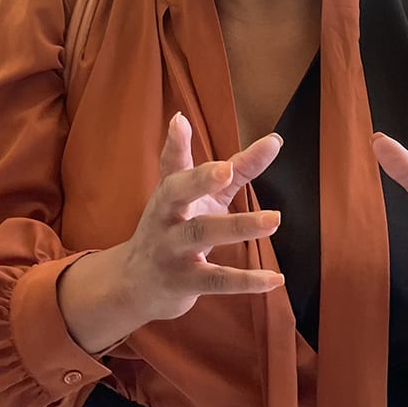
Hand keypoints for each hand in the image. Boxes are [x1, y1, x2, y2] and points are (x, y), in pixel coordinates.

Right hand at [114, 113, 285, 322]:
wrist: (132, 285)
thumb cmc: (174, 229)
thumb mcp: (201, 199)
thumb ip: (238, 170)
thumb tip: (274, 140)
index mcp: (169, 192)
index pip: (172, 163)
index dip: (176, 143)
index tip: (180, 121)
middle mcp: (165, 216)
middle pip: (178, 192)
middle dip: (200, 180)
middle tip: (226, 170)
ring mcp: (171, 249)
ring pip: (202, 234)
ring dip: (238, 226)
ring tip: (274, 220)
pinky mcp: (182, 282)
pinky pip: (216, 280)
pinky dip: (246, 280)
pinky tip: (275, 278)